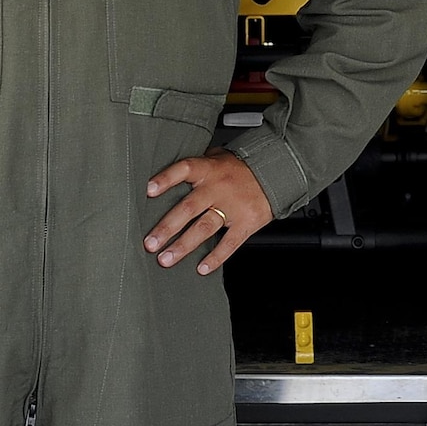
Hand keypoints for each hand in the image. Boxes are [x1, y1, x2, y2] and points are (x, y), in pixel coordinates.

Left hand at [144, 148, 273, 273]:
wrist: (277, 171)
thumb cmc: (241, 167)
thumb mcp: (218, 157)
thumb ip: (198, 165)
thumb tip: (170, 174)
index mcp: (209, 169)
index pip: (184, 169)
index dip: (166, 179)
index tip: (148, 190)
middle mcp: (218, 188)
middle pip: (189, 208)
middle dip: (167, 228)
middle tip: (150, 243)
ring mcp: (233, 206)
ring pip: (204, 228)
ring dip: (183, 246)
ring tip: (166, 259)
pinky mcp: (247, 222)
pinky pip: (229, 243)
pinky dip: (216, 257)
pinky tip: (201, 268)